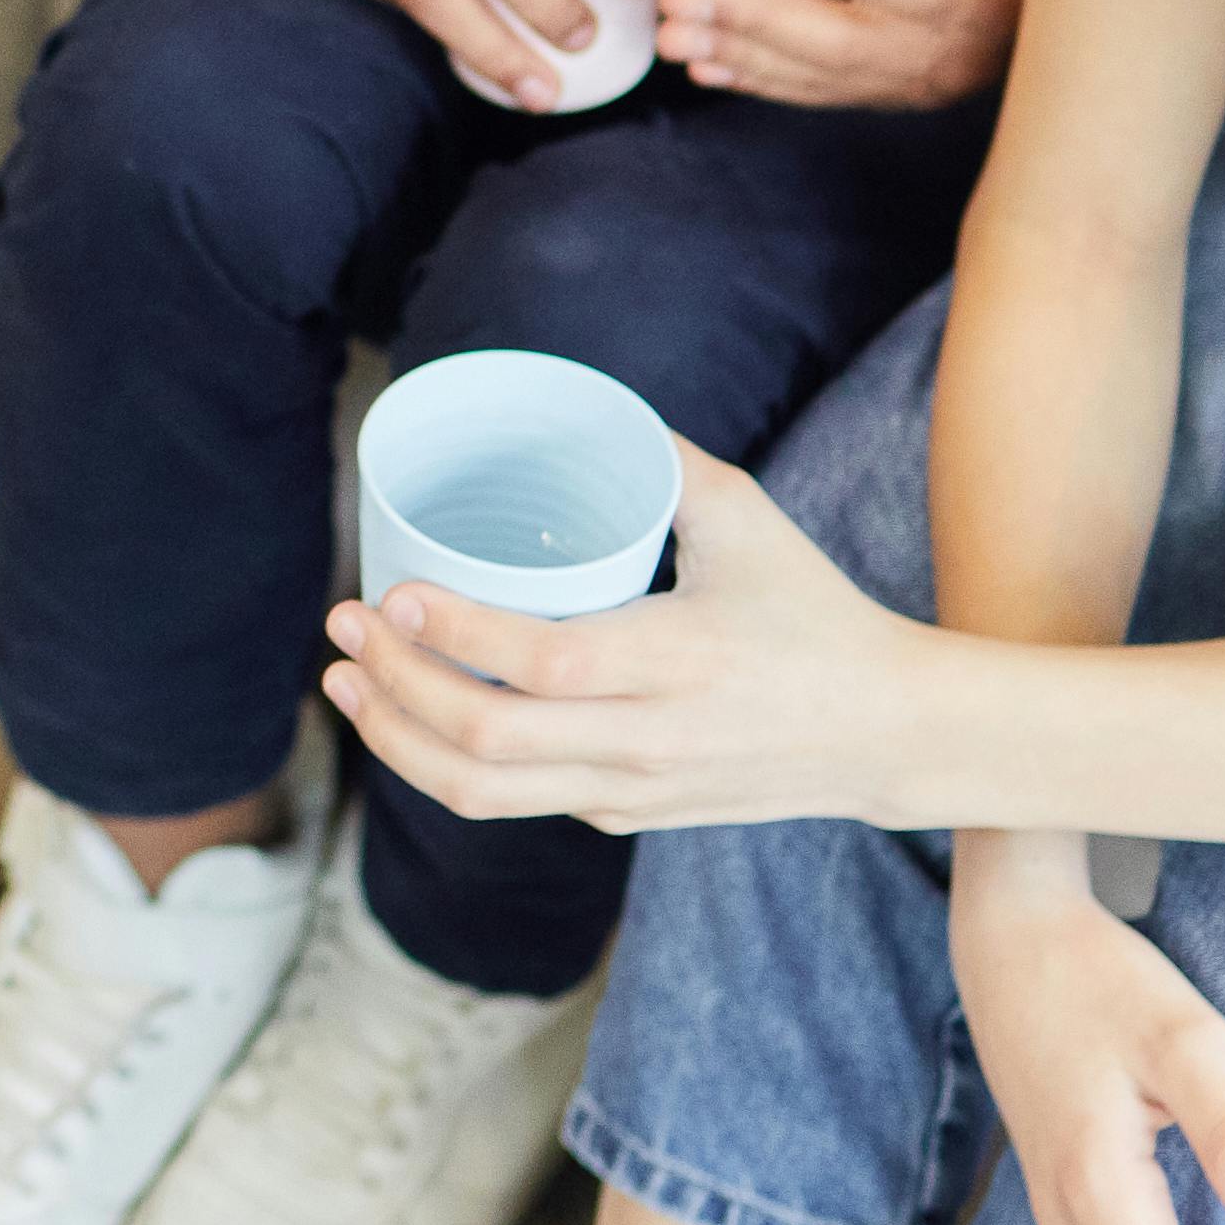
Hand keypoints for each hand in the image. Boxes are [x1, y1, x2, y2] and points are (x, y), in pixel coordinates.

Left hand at [320, 438, 924, 836]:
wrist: (881, 734)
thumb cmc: (812, 613)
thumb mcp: (749, 520)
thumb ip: (663, 461)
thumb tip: (578, 406)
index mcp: (680, 662)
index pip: (542, 664)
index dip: (455, 637)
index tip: (394, 594)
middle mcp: (646, 742)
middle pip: (485, 739)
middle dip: (393, 684)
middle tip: (343, 627)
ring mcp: (629, 793)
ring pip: (480, 792)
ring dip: (394, 739)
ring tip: (346, 683)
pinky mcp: (621, 818)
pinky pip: (510, 801)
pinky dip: (441, 761)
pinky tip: (408, 713)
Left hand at [662, 0, 1041, 110]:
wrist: (1084, 37)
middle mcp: (949, 49)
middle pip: (843, 39)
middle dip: (757, 19)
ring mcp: (915, 80)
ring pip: (818, 72)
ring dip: (740, 51)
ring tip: (668, 31)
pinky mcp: (891, 94)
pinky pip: (817, 93)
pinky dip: (758, 80)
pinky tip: (701, 65)